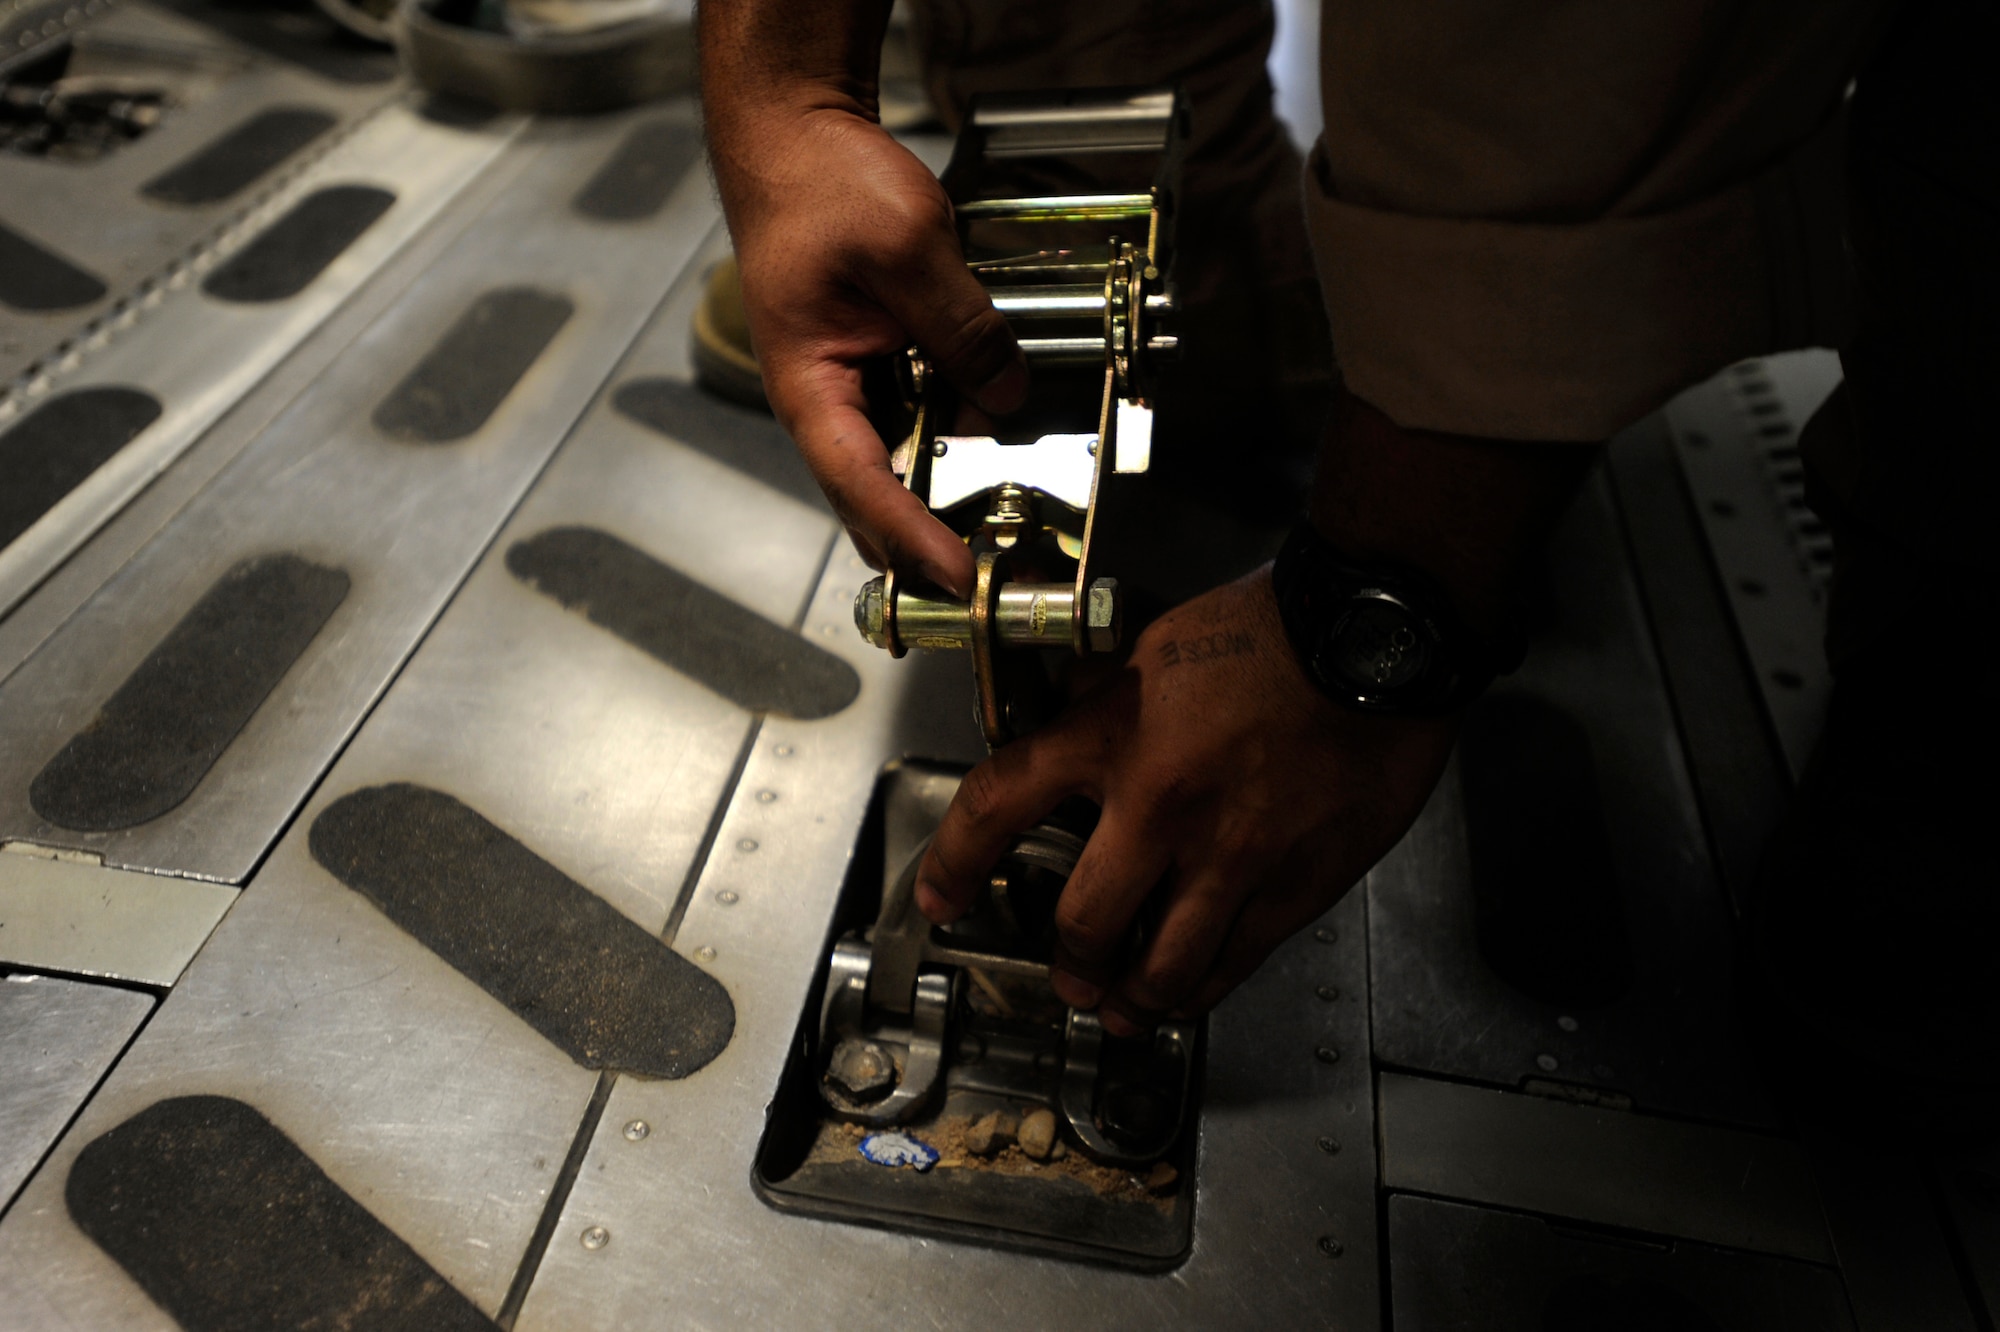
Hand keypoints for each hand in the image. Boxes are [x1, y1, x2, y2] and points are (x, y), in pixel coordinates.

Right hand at [708, 104, 1025, 598]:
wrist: (795, 134)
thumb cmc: (820, 182)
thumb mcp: (908, 246)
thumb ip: (960, 327)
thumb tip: (1005, 395)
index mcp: (809, 384)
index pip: (861, 484)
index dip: (911, 537)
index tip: (954, 576)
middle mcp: (824, 398)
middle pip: (874, 494)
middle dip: (923, 543)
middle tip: (985, 583)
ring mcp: (848, 383)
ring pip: (898, 461)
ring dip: (939, 496)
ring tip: (995, 536)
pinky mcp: (875, 361)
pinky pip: (915, 414)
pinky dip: (951, 439)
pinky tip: (992, 449)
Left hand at [913, 566, 1458, 1029]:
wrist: (1376, 638)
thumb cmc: (1273, 631)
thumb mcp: (1156, 645)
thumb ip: (1104, 696)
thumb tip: (1068, 713)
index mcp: (1111, 735)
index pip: (998, 805)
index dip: (954, 865)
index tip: (939, 900)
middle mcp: (1159, 806)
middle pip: (1084, 924)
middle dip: (1071, 965)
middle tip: (1071, 979)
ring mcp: (1230, 855)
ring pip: (1162, 968)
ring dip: (1132, 999)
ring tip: (1125, 1010)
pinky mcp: (1295, 883)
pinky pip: (1236, 961)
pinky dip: (1204, 988)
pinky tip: (1191, 994)